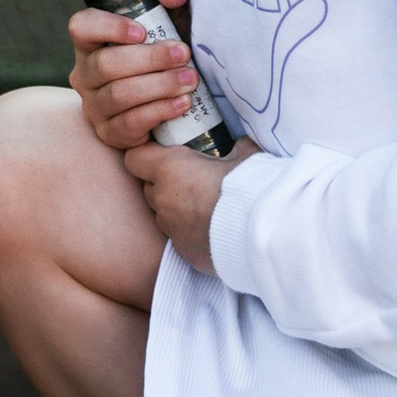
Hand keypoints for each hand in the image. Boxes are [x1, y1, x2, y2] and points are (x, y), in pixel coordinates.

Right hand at [67, 0, 202, 152]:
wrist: (180, 93)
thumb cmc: (169, 47)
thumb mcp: (174, 13)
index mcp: (92, 41)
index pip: (81, 26)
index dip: (108, 27)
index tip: (142, 31)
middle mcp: (85, 73)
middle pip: (105, 65)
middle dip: (149, 59)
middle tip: (183, 54)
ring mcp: (94, 105)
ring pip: (118, 95)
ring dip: (159, 86)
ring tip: (190, 80)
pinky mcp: (110, 133)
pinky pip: (129, 124)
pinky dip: (159, 112)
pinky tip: (182, 103)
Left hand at [121, 133, 261, 274]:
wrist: (262, 231)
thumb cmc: (249, 184)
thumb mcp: (245, 153)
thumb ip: (234, 146)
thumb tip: (239, 144)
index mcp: (170, 169)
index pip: (134, 159)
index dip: (146, 155)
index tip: (164, 153)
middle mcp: (163, 200)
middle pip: (149, 188)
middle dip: (164, 182)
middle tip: (191, 178)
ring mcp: (172, 230)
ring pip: (163, 215)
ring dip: (177, 208)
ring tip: (206, 205)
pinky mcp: (184, 252)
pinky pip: (179, 237)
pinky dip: (191, 231)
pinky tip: (214, 228)